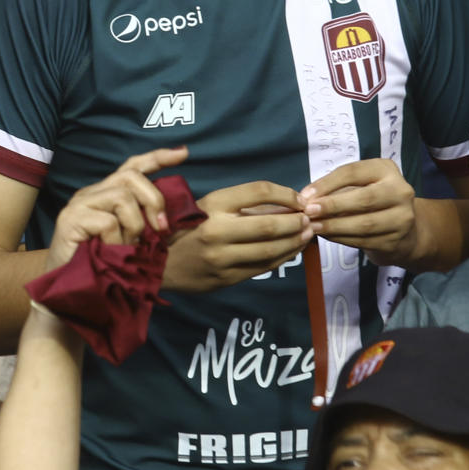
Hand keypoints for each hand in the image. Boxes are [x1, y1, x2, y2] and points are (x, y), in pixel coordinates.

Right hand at [44, 147, 189, 271]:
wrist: (66, 289)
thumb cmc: (101, 266)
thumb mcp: (131, 242)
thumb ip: (147, 227)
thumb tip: (172, 219)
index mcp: (106, 195)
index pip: (132, 167)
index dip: (157, 158)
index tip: (183, 154)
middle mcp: (91, 193)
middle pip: (130, 176)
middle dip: (153, 200)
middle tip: (160, 229)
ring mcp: (79, 204)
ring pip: (122, 197)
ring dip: (134, 226)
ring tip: (126, 247)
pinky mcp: (71, 219)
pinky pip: (109, 222)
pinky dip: (117, 241)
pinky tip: (109, 253)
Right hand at [162, 180, 310, 292]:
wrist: (157, 264)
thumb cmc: (185, 229)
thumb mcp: (205, 206)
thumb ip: (240, 204)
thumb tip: (285, 204)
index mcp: (212, 205)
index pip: (259, 191)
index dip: (286, 194)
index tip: (299, 199)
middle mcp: (217, 230)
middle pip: (270, 224)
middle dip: (297, 221)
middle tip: (310, 218)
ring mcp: (222, 257)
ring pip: (271, 249)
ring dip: (295, 241)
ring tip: (307, 234)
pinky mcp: (226, 278)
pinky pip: (263, 267)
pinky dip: (283, 257)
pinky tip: (293, 250)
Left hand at [299, 158, 417, 264]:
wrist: (403, 231)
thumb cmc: (371, 202)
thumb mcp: (358, 186)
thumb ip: (335, 189)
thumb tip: (306, 199)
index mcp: (386, 170)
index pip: (353, 173)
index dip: (327, 184)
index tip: (305, 195)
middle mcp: (400, 192)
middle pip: (364, 198)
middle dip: (332, 206)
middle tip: (308, 212)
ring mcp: (402, 218)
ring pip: (364, 223)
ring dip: (334, 226)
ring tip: (314, 227)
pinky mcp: (396, 240)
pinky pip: (364, 241)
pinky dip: (341, 239)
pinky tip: (327, 236)